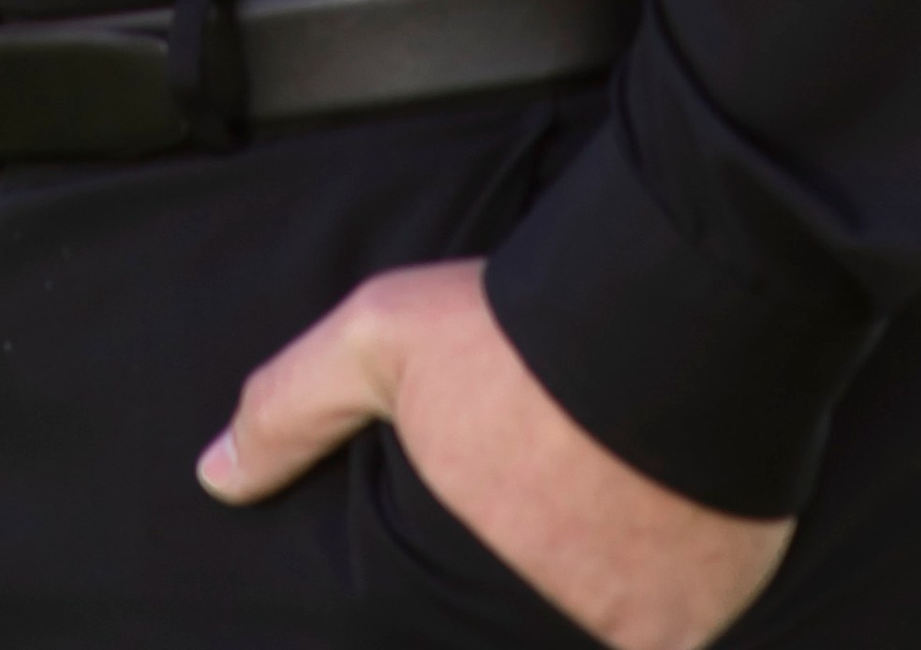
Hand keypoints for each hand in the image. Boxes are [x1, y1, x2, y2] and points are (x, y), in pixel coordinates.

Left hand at [199, 259, 792, 649]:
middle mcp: (541, 608)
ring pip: (600, 621)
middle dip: (531, 570)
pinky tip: (665, 553)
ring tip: (604, 512)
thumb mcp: (377, 338)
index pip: (439, 618)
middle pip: (523, 613)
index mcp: (461, 562)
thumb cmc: (515, 327)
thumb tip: (213, 481)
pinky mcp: (707, 604)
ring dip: (600, 585)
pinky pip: (682, 632)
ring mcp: (628, 617)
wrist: (671, 304)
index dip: (453, 591)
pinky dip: (673, 603)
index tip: (475, 544)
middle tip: (545, 506)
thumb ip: (291, 409)